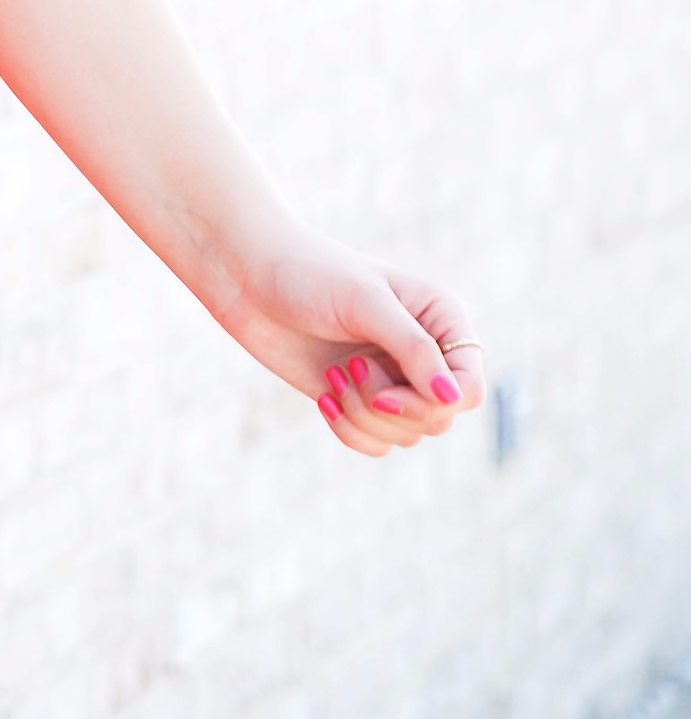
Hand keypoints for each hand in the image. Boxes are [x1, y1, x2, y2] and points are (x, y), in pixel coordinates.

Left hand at [217, 227, 485, 456]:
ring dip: (365, 417)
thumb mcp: (365, 304)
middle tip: (351, 370)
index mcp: (441, 320)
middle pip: (440, 419)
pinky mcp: (357, 399)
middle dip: (392, 409)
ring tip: (335, 375)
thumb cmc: (310, 275)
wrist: (249, 277)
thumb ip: (413, 349)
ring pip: (407, 435)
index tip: (384, 392)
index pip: (468, 388)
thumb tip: (453, 399)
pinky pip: (376, 443)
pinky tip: (323, 397)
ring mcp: (391, 379)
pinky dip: (350, 430)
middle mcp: (423, 354)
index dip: (434, 403)